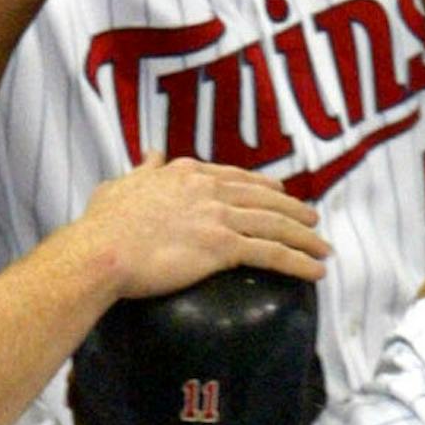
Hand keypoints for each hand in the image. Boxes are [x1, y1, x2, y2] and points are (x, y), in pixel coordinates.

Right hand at [72, 158, 327, 297]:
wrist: (101, 250)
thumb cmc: (102, 225)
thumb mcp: (119, 185)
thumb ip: (141, 170)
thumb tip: (150, 154)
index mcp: (185, 175)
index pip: (235, 176)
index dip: (262, 184)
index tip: (279, 190)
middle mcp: (208, 189)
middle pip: (264, 197)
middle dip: (294, 208)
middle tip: (313, 219)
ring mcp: (218, 216)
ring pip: (275, 224)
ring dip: (305, 237)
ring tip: (323, 247)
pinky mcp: (222, 246)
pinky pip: (272, 253)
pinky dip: (299, 261)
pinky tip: (316, 270)